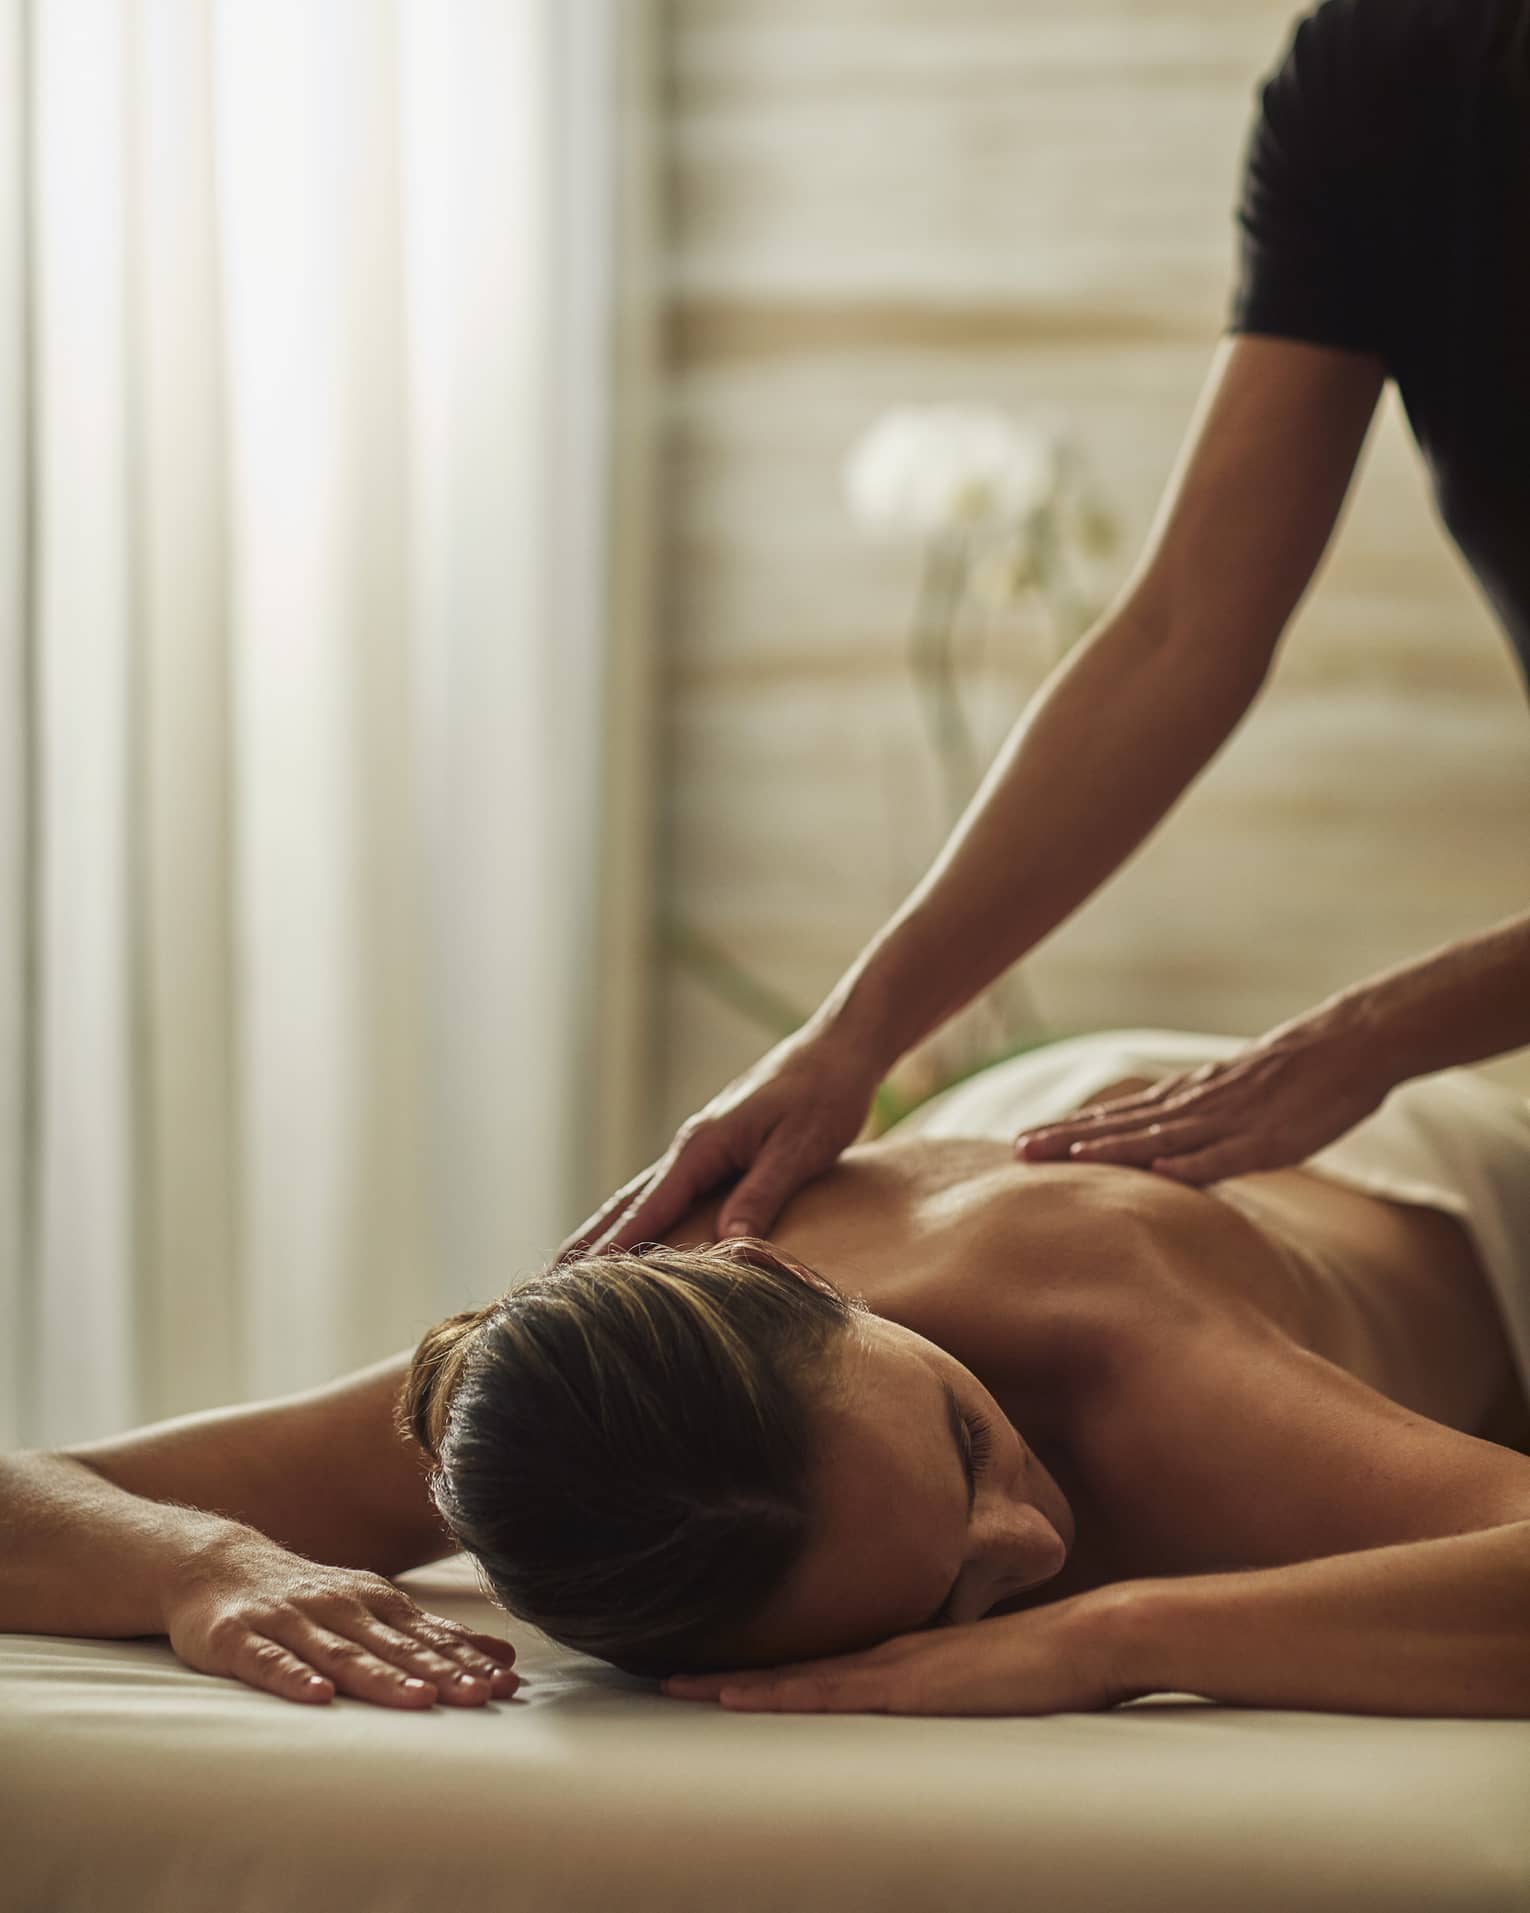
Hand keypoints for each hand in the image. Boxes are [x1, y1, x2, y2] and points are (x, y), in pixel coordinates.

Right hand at [162, 1524, 519, 1708]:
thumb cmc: (306, 1597)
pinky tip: (319, 1696)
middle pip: (395, 1645)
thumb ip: (430, 1634)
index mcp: (373, 1601)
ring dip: (383, 1676)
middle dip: (441, 1671)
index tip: (506, 1684)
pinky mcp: (240, 1639)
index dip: (467, 1660)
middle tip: (481, 1696)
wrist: (216, 1566)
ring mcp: (290, 1621)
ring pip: (342, 1653)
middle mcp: (338, 1607)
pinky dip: (295, 1678)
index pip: (427, 1634)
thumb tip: (502, 1658)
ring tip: (420, 1699)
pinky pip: (270, 1661)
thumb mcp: (371, 1607)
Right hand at [558, 1026, 882, 1258]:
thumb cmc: (823, 1096)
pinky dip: (638, 1220)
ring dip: (604, 1233)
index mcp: (702, 1147)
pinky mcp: (715, 1154)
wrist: (836, 1052)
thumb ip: (762, 1194)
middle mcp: (689, 1149)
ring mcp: (699, 1151)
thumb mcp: (799, 1148)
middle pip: (625, 1204)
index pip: (647, 1208)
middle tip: (544, 1284)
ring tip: (570, 1270)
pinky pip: (666, 1195)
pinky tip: (631, 1239)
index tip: (575, 1282)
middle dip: (586, 1243)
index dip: (613, 1248)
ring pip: (640, 1199)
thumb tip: (727, 1245)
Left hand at [660, 1596, 1129, 1716]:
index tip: (709, 1670)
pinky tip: (744, 1696)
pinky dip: (780, 1693)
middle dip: (728, 1672)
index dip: (759, 1665)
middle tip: (663, 1673)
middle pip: (790, 1664)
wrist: (1088, 1640)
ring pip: (796, 1677)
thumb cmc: (1045, 1664)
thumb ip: (946, 1684)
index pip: (814, 1660)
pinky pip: (830, 1692)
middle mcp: (885, 1653)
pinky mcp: (908, 1684)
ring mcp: (893, 1666)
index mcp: (899, 1651)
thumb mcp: (979, 1678)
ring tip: (680, 1685)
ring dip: (737, 1683)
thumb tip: (922, 1704)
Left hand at [1014, 1014, 1388, 1183]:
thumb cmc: (1295, 1073)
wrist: (1350, 1042)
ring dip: (1114, 1150)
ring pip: (1162, 1138)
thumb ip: (1196, 1116)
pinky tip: (1160, 1174)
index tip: (1021, 1142)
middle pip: (1124, 1126)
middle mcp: (1197, 1105)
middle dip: (1069, 1140)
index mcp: (1188, 1098)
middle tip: (1017, 1150)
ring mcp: (1230, 1120)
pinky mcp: (1268, 1138)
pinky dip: (1193, 1164)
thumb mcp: (1233, 1093)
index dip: (1069, 1131)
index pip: (1116, 1118)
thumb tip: (1161, 1144)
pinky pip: (1226, 1155)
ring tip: (1066, 1159)